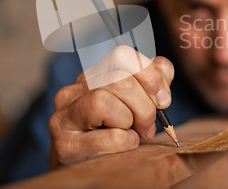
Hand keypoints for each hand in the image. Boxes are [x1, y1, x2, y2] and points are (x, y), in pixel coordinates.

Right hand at [49, 45, 173, 169]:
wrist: (83, 171)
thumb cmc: (111, 136)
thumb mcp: (133, 106)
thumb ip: (150, 84)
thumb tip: (164, 73)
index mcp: (91, 77)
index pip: (122, 56)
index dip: (150, 74)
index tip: (163, 100)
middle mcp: (73, 91)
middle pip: (119, 80)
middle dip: (144, 106)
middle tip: (148, 126)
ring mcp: (64, 116)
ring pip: (104, 101)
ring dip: (129, 121)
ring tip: (132, 134)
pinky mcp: (65, 144)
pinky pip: (108, 135)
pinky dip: (125, 142)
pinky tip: (123, 146)